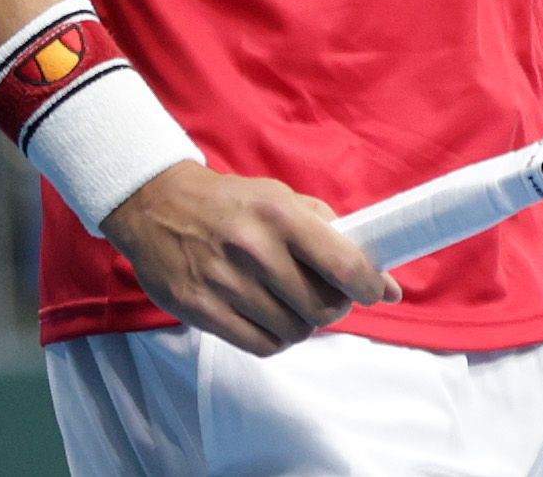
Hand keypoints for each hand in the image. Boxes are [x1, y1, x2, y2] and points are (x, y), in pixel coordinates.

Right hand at [101, 162, 400, 357]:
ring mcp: (225, 283)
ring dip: (304, 324)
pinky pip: (260, 344)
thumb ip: (331, 233)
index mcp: (281, 216)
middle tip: (330, 297)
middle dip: (336, 307)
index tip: (378, 291)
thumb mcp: (281, 198)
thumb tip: (385, 281)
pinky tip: (272, 320)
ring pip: (293, 330)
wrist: (157, 206)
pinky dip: (277, 338)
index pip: (343, 264)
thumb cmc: (233, 203)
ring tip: (294, 305)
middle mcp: (254, 249)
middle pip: (321, 307)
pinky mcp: (200, 309)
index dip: (370, 286)